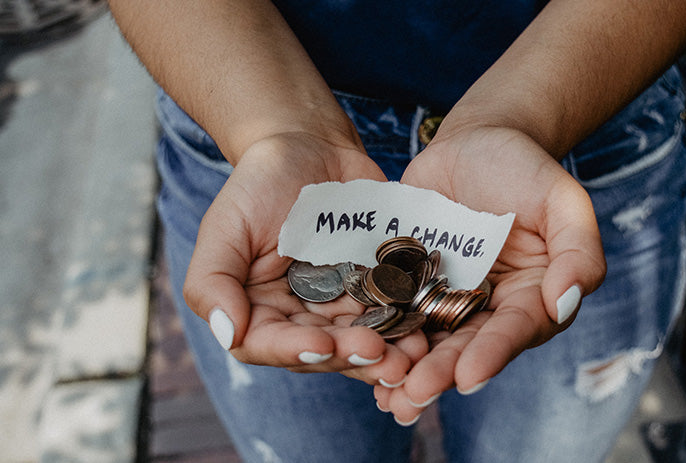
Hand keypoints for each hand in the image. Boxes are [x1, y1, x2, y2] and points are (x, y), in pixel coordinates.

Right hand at [183, 132, 427, 384]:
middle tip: (381, 355)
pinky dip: (408, 324)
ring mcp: (341, 304)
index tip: (324, 346)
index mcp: (258, 310)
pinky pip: (392, 312)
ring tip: (411, 355)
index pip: (269, 344)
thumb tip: (228, 333)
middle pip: (323, 351)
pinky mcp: (376, 287)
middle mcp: (300, 316)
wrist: (310, 147)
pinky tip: (426, 330)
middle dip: (352, 356)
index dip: (296, 351)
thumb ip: (212, 281)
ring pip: (362, 340)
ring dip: (387, 353)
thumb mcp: (225, 226)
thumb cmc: (259, 184)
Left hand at [375, 127, 606, 422]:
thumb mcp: (562, 199)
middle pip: (466, 345)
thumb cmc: (525, 167)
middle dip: (441, 372)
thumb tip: (566, 302)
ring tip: (386, 394)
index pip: (515, 330)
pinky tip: (358, 356)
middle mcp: (489, 306)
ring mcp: (446, 296)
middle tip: (414, 394)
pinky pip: (394, 310)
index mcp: (531, 296)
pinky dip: (380, 334)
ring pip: (428, 339)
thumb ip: (578, 250)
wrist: (475, 141)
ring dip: (407, 368)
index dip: (493, 354)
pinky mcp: (410, 282)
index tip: (468, 376)